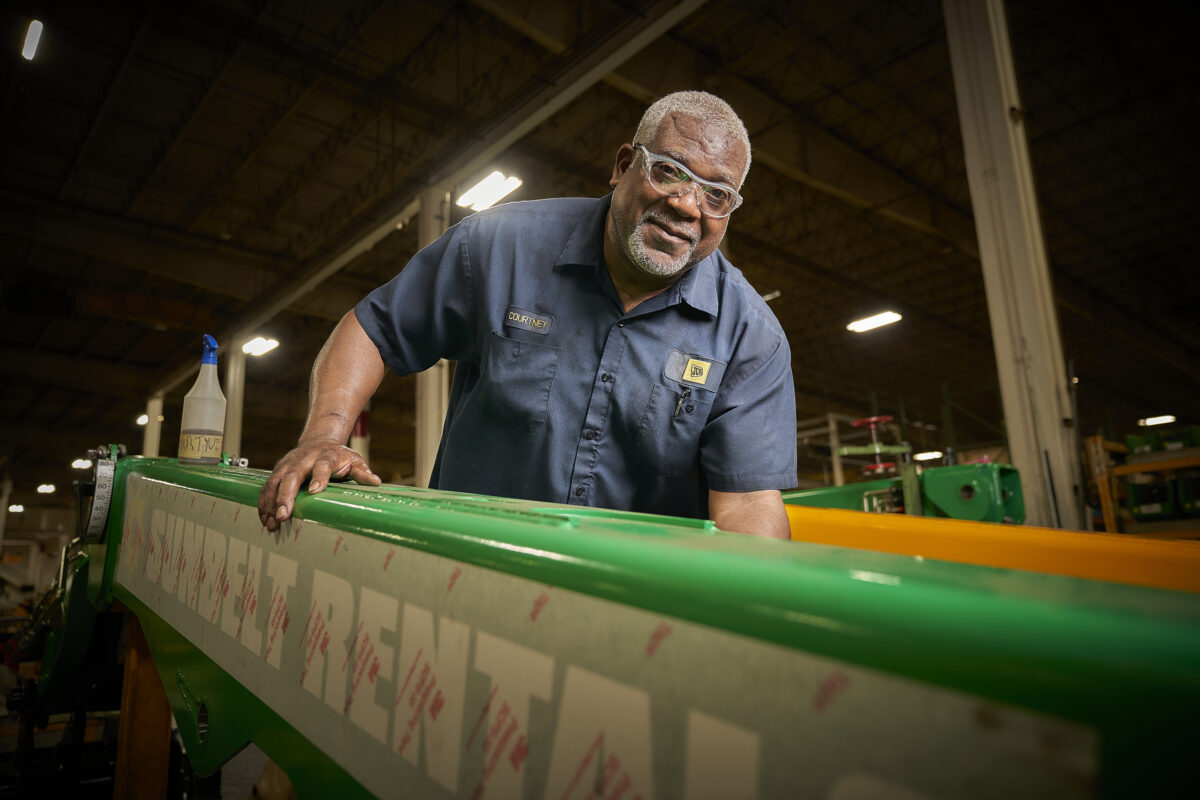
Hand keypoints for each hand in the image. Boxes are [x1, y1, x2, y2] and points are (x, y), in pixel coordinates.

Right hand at [257, 438, 380, 531]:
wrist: (319, 440)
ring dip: (271, 503)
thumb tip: (375, 482)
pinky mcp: (278, 471)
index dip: (319, 476)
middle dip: (286, 495)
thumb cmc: (339, 456)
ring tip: (272, 523)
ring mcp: (288, 464)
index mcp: (326, 455)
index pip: (323, 465)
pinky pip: (267, 487)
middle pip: (293, 475)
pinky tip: (265, 518)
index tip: (316, 491)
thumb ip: (362, 472)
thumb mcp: (355, 460)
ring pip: (275, 482)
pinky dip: (264, 502)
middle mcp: (303, 458)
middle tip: (284, 515)